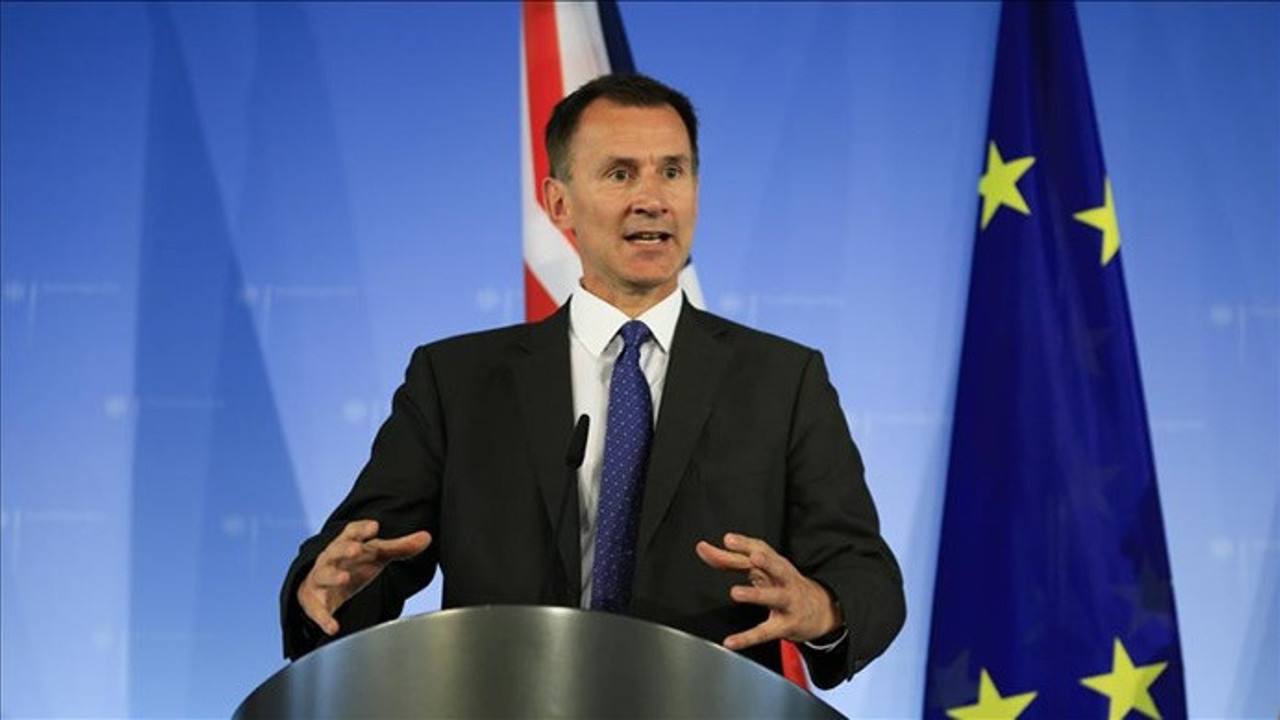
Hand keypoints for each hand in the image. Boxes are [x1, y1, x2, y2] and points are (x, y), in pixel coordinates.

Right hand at [297, 520, 431, 635]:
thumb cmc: (353, 564)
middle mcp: (331, 558)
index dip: (362, 529)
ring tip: (343, 578)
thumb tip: (427, 537)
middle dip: (345, 549)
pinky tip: (334, 627)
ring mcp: (321, 579)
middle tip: (357, 549)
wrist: (320, 586)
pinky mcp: (314, 601)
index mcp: (347, 544)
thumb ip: (400, 547)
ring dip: (333, 576)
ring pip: (323, 574)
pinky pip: (318, 609)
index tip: (374, 527)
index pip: (352, 532)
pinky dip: (324, 618)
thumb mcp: (376, 555)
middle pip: (335, 550)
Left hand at [695, 533, 841, 650]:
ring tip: (736, 593)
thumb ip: (730, 560)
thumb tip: (703, 549)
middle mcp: (783, 580)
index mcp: (775, 564)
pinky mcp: (785, 625)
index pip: (760, 550)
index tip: (728, 540)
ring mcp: (787, 602)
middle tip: (752, 557)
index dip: (744, 545)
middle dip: (765, 561)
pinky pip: (765, 632)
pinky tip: (731, 642)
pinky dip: (747, 638)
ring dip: (756, 595)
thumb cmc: (784, 584)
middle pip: (775, 567)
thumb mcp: (762, 569)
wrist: (820, 610)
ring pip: (774, 597)